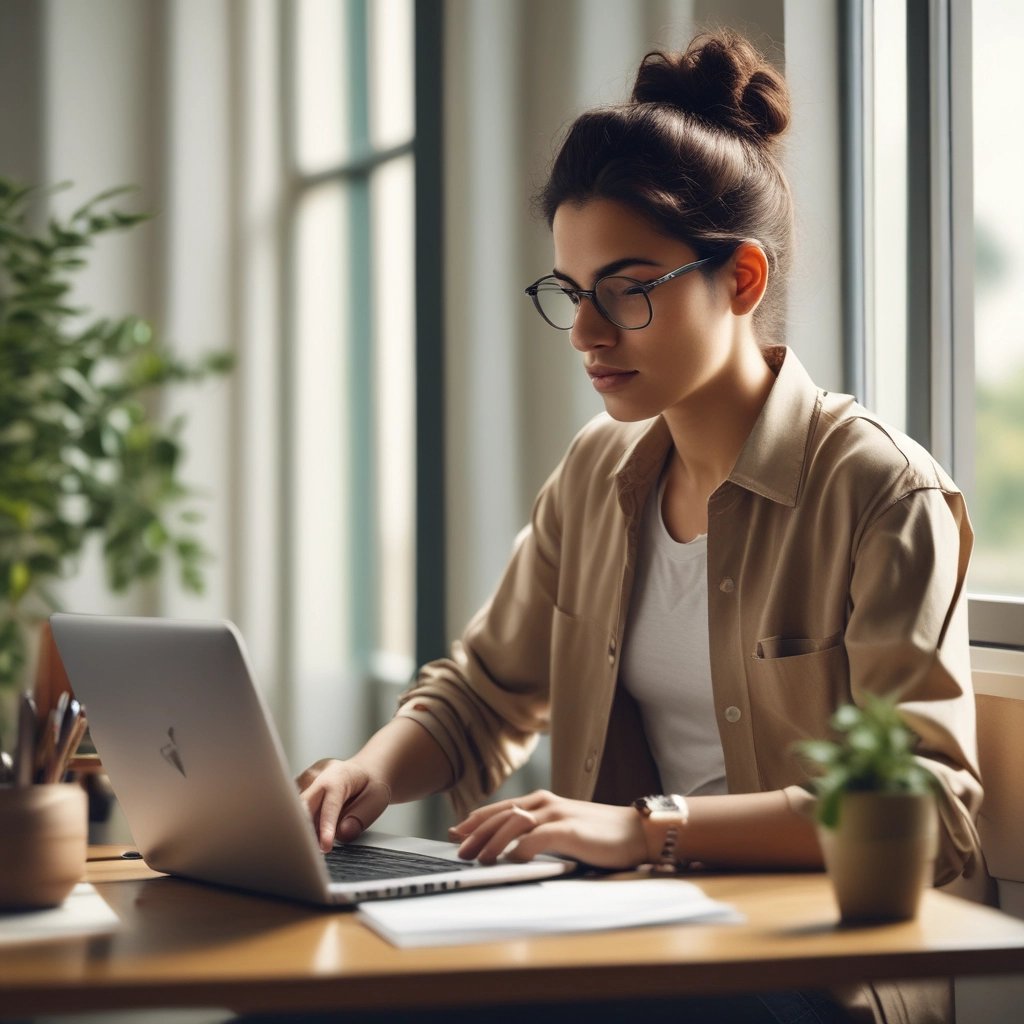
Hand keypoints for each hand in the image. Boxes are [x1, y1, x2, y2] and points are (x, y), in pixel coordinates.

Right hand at [296, 759, 391, 852]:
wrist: (365, 769)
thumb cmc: (372, 783)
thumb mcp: (377, 799)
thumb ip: (360, 817)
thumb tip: (341, 834)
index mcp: (339, 775)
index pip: (329, 804)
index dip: (326, 827)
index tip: (325, 847)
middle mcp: (318, 774)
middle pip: (303, 804)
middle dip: (306, 830)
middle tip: (314, 852)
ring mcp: (307, 780)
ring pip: (296, 808)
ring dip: (304, 827)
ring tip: (318, 841)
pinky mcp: (300, 787)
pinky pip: (295, 808)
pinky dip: (303, 823)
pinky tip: (314, 830)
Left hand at [448, 789, 647, 868]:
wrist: (636, 830)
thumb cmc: (600, 833)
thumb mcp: (564, 826)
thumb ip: (539, 831)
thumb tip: (510, 847)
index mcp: (542, 801)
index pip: (499, 808)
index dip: (475, 820)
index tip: (455, 832)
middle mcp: (545, 803)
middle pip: (500, 814)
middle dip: (475, 832)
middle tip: (457, 848)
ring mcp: (557, 814)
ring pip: (513, 823)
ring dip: (491, 840)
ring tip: (477, 858)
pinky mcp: (569, 830)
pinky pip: (536, 837)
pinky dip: (520, 848)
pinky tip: (510, 860)